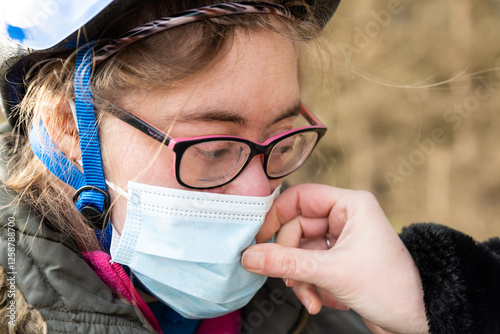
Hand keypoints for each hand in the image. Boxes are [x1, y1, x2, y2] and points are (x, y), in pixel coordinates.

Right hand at [243, 184, 428, 333]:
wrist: (417, 319)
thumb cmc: (392, 288)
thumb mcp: (332, 273)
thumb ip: (287, 263)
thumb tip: (251, 256)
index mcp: (350, 204)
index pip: (299, 197)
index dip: (275, 217)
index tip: (259, 239)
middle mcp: (345, 218)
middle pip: (296, 228)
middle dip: (291, 260)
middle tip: (290, 279)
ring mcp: (341, 239)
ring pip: (300, 250)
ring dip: (300, 277)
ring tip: (310, 296)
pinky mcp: (339, 259)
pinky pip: (310, 265)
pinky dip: (310, 284)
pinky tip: (321, 299)